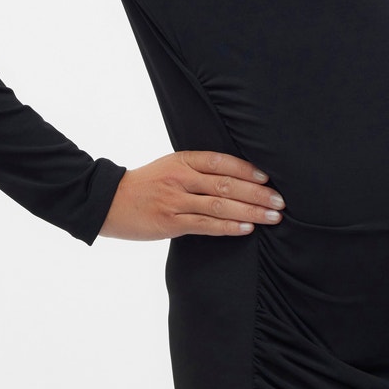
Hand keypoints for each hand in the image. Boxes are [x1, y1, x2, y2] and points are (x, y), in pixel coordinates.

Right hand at [98, 150, 285, 241]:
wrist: (107, 202)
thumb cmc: (144, 185)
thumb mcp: (170, 167)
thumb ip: (197, 170)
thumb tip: (235, 178)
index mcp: (183, 160)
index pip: (222, 161)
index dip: (247, 169)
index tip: (268, 178)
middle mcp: (181, 178)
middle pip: (226, 184)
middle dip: (257, 193)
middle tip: (280, 201)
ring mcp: (176, 201)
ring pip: (220, 205)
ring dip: (251, 212)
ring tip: (273, 217)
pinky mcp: (170, 222)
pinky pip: (206, 225)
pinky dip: (229, 226)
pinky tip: (247, 228)